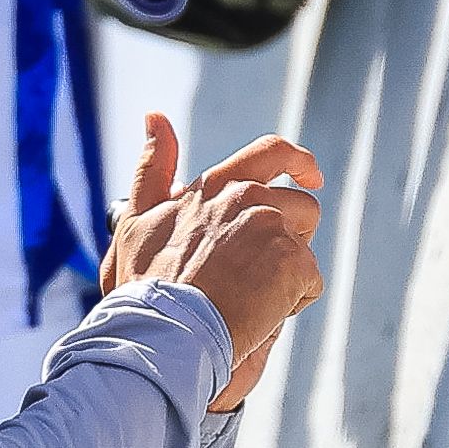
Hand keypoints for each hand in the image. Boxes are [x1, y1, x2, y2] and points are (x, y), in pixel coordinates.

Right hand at [103, 111, 326, 410]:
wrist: (161, 331)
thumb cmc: (145, 285)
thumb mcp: (137, 218)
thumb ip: (153, 167)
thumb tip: (155, 116)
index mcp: (215, 185)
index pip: (271, 153)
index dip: (298, 161)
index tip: (310, 175)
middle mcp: (247, 197)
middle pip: (300, 205)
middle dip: (290, 237)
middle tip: (259, 273)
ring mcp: (271, 228)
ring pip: (307, 244)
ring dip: (290, 270)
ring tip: (253, 296)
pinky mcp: (292, 263)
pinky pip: (310, 282)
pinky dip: (292, 303)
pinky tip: (257, 316)